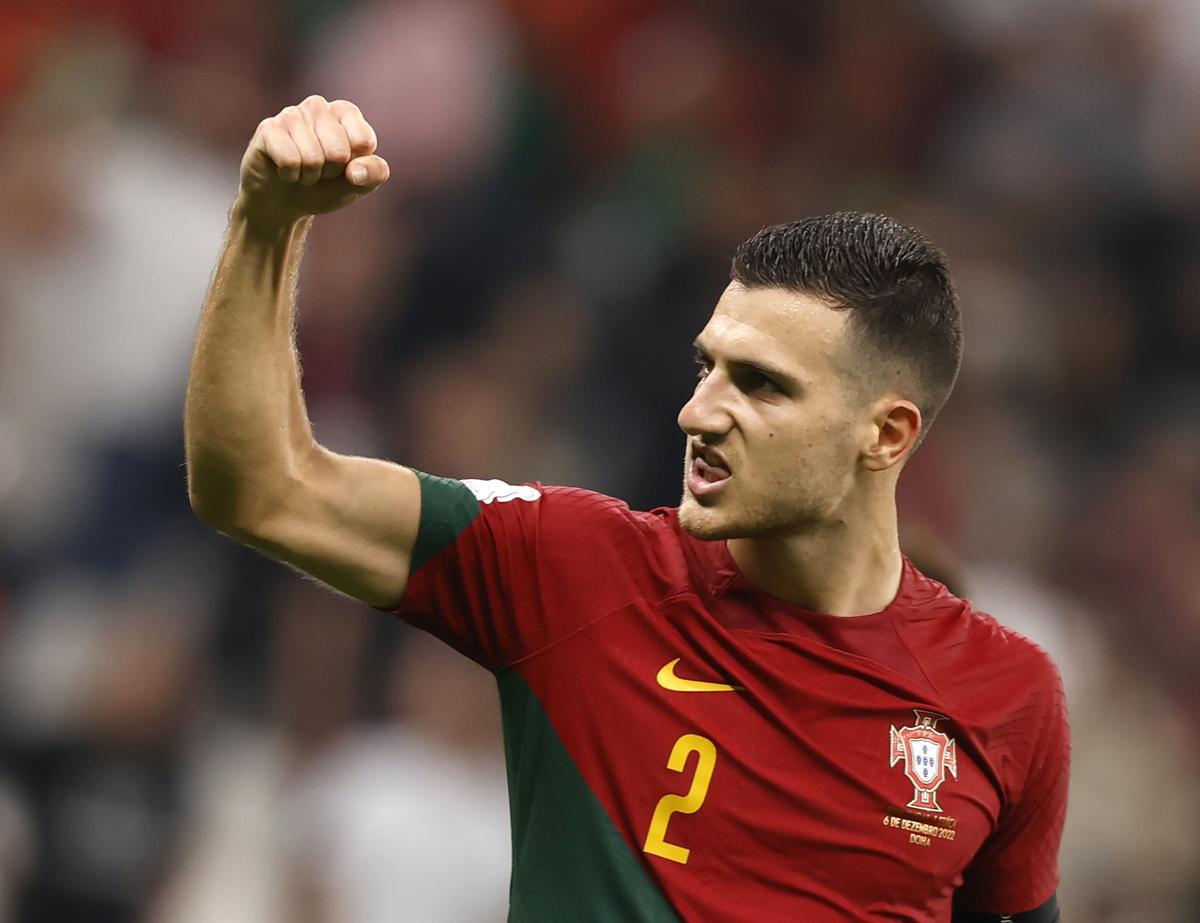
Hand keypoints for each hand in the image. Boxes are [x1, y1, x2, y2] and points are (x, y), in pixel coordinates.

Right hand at [236, 95, 389, 227]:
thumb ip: (375, 173)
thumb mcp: (360, 184)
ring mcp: (291, 114)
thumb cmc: (326, 186)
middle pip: (338, 152)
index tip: (344, 167)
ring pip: (312, 158)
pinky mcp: (268, 129)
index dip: (355, 166)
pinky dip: (290, 176)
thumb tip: (355, 171)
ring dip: (308, 176)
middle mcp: (318, 106)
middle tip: (319, 172)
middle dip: (330, 173)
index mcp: (346, 112)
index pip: (363, 141)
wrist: (285, 201)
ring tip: (302, 171)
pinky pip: (289, 161)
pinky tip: (285, 171)